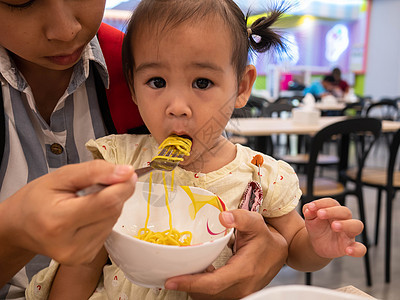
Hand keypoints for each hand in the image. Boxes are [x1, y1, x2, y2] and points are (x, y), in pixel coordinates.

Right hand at [1, 160, 135, 267]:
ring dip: (109, 205)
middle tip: (97, 184)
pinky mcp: (87, 258)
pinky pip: (108, 230)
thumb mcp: (60, 176)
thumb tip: (126, 172)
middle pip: (113, 211)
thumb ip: (95, 171)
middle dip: (114, 192)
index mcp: (59, 222)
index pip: (107, 203)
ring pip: (113, 220)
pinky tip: (87, 214)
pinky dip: (104, 217)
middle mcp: (71, 245)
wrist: (20, 226)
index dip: (122, 185)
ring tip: (86, 201)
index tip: (128, 172)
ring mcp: (80, 255)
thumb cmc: (36, 199)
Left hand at [164, 209, 287, 299]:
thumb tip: (223, 217)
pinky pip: (216, 296)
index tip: (171, 280)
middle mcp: (242, 287)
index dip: (190, 283)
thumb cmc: (265, 237)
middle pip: (207, 294)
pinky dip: (203, 288)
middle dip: (188, 286)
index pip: (212, 284)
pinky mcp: (239, 294)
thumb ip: (240, 218)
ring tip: (185, 272)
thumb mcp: (255, 223)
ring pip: (210, 298)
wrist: (280, 252)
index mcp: (243, 271)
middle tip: (172, 273)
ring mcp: (241, 293)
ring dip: (195, 288)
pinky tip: (200, 274)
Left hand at [303, 198, 365, 257]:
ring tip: (334, 226)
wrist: (317, 243)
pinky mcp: (350, 246)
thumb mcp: (310, 218)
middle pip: (345, 212)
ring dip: (346, 225)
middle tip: (320, 214)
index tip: (311, 207)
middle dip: (333, 212)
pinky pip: (360, 248)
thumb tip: (307, 208)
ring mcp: (348, 233)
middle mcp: (344, 219)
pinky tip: (348, 250)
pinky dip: (357, 250)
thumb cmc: (316, 227)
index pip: (331, 203)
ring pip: (357, 225)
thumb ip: (309, 211)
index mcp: (334, 210)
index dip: (321, 203)